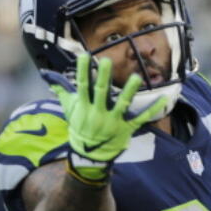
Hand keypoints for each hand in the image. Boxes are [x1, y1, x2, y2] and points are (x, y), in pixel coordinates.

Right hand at [45, 53, 164, 176]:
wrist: (89, 154)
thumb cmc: (80, 127)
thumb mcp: (69, 109)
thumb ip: (62, 91)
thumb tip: (47, 76)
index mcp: (84, 106)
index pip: (82, 86)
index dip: (82, 71)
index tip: (84, 56)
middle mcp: (98, 113)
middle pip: (100, 92)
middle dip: (103, 77)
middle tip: (106, 60)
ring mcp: (113, 121)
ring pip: (122, 104)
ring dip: (129, 91)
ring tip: (136, 77)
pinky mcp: (126, 128)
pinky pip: (141, 118)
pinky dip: (153, 110)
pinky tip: (164, 99)